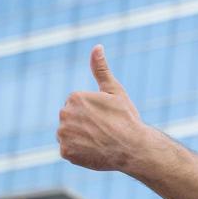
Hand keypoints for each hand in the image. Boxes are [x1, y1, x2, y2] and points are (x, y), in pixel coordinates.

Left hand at [57, 45, 147, 171]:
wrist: (134, 148)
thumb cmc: (127, 119)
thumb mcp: (115, 91)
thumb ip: (101, 69)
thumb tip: (97, 46)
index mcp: (75, 98)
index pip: (76, 105)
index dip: (92, 112)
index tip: (106, 118)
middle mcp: (65, 114)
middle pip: (70, 119)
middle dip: (83, 124)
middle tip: (104, 130)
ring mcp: (64, 134)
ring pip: (68, 134)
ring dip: (80, 138)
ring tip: (100, 141)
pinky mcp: (65, 152)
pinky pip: (69, 150)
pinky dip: (79, 152)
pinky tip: (94, 151)